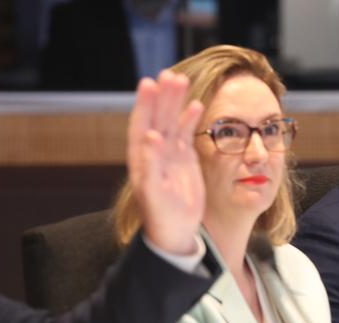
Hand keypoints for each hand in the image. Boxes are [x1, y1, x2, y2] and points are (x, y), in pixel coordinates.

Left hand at [128, 70, 204, 254]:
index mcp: (141, 158)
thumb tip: (151, 135)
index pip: (141, 125)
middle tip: (170, 75)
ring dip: (175, 101)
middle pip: (157, 117)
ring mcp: (169, 154)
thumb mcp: (154, 193)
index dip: (144, 104)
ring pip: (171, 121)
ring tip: (181, 80)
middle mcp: (153, 152)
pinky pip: (185, 133)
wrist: (176, 232)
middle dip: (162, 96)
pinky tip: (196, 104)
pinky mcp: (183, 159)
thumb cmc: (162, 217)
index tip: (149, 83)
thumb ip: (151, 163)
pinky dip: (189, 119)